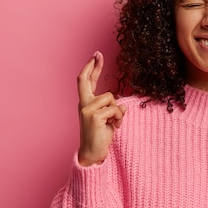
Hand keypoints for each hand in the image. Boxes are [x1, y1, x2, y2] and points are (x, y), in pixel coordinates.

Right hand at [77, 51, 126, 165]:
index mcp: (86, 104)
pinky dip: (118, 118)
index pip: (86, 82)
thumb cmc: (100, 137)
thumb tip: (124, 106)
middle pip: (85, 80)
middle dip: (92, 65)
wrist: (92, 154)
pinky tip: (114, 127)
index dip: (91, 68)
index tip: (96, 56)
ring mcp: (87, 109)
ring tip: (114, 123)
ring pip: (110, 98)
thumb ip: (112, 110)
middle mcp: (83, 104)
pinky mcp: (94, 116)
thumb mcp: (108, 120)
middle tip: (98, 53)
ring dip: (117, 111)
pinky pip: (114, 109)